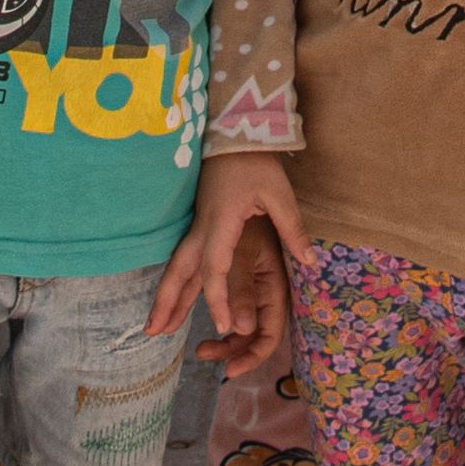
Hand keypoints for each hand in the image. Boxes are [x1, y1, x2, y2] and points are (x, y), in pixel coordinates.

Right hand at [154, 152, 302, 371]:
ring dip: (165, 295)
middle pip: (180, 270)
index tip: (221, 324)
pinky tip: (170, 296)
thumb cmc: (256, 162)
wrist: (233, 133)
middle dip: (167, 301)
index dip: (217, 297)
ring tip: (153, 325)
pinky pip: (182, 257)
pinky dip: (174, 280)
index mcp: (222, 222)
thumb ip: (292, 228)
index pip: (215, 267)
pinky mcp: (198, 222)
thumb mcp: (279, 193)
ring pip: (176, 265)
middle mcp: (203, 227)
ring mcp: (196, 224)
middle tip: (154, 332)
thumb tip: (311, 262)